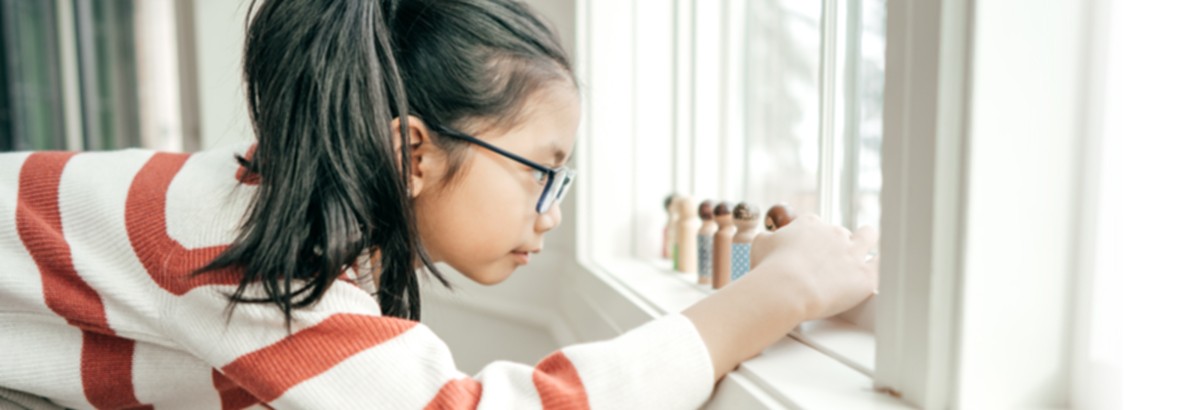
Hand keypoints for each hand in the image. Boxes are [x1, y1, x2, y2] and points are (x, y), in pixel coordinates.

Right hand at [750, 214, 878, 321]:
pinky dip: (879, 267)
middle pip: (842, 233)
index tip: (808, 252)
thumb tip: (769, 239)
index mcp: (810, 224)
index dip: (813, 239)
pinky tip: (876, 272)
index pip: (816, 225)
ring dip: (866, 242)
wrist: (786, 289)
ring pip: (868, 236)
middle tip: (827, 264)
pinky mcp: (865, 275)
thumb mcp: (759, 246)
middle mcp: (834, 233)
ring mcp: (853, 252)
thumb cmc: (769, 270)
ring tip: (860, 256)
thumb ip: (768, 238)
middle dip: (836, 246)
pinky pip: (882, 265)